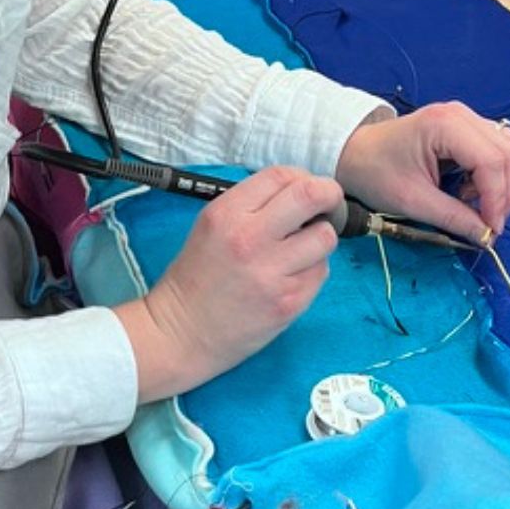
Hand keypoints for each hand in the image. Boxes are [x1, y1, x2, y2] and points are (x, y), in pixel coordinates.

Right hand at [115, 166, 341, 401]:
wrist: (182, 333)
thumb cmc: (196, 279)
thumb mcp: (210, 226)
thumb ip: (251, 206)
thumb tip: (298, 190)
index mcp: (227, 215)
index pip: (280, 175)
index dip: (301, 177)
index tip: (304, 188)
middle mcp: (250, 239)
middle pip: (311, 196)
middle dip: (328, 195)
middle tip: (327, 204)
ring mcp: (272, 273)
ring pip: (325, 237)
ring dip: (320, 238)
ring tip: (303, 248)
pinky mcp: (289, 302)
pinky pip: (321, 272)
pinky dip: (313, 269)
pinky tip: (292, 276)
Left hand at [335, 104, 509, 243]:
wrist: (353, 152)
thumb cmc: (375, 172)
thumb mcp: (412, 201)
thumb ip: (453, 218)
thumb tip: (487, 238)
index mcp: (445, 125)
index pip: (493, 160)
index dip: (498, 198)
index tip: (490, 230)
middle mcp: (462, 115)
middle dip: (504, 193)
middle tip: (486, 223)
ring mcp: (466, 118)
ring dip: (502, 183)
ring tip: (472, 203)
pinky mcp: (467, 128)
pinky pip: (498, 150)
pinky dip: (493, 175)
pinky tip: (468, 189)